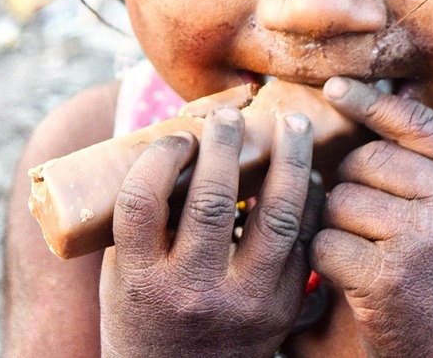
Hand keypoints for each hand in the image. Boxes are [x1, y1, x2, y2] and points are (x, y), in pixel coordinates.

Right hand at [100, 107, 324, 357]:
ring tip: (293, 124)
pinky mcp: (281, 310)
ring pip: (277, 217)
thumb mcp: (124, 274)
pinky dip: (309, 202)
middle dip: (225, 144)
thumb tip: (171, 139)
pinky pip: (304, 244)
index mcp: (141, 280)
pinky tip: (308, 175)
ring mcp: (243, 303)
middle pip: (212, 200)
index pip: (142, 200)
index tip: (178, 136)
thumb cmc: (144, 318)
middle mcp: (192, 291)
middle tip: (232, 115)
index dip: (161, 156)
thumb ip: (142, 219)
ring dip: (289, 160)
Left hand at [311, 78, 432, 357]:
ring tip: (366, 254)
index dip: (372, 102)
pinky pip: (327, 243)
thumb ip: (425, 163)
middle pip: (365, 161)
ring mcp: (424, 238)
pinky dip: (326, 262)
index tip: (334, 88)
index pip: (417, 122)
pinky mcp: (389, 276)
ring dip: (337, 226)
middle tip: (369, 225)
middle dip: (350, 186)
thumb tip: (364, 97)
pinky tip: (351, 280)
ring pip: (341, 201)